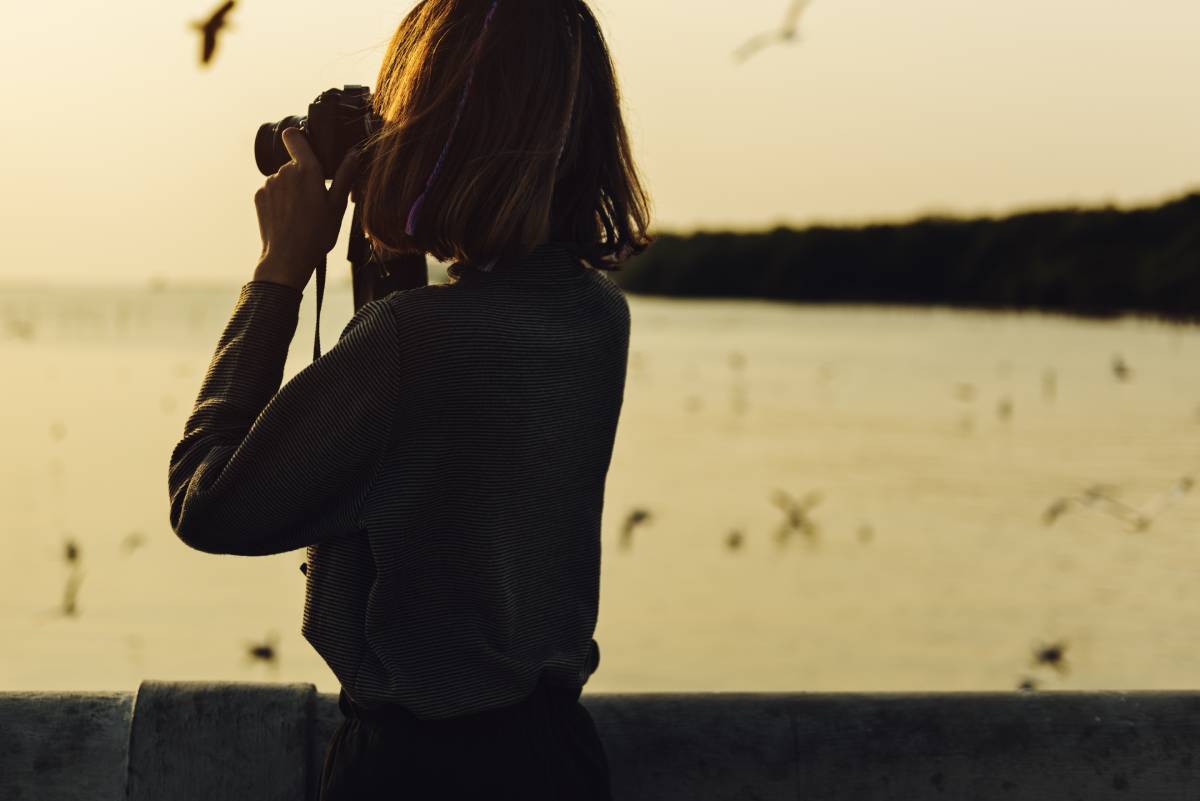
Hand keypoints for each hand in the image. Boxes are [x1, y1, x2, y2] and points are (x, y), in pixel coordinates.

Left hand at [253, 127, 361, 290]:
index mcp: (306, 170)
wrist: (287, 259)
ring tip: (300, 212)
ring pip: (283, 178)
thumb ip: (344, 176)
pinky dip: (279, 199)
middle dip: (303, 175)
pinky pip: (272, 190)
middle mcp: (284, 171)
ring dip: (291, 188)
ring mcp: (269, 184)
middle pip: (293, 163)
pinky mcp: (259, 196)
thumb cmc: (317, 234)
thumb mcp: (338, 207)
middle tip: (314, 200)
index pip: (294, 136)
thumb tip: (354, 154)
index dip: (299, 139)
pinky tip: (288, 217)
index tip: (307, 150)